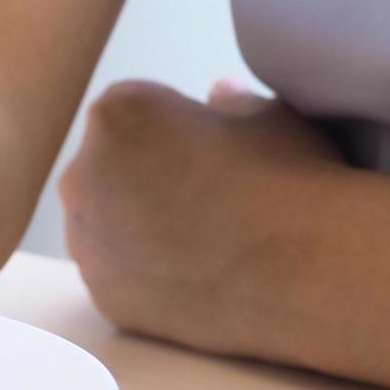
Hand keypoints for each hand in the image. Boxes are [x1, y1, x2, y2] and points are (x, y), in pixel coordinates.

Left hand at [60, 79, 344, 354]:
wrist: (307, 271)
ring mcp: (86, 241)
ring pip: (106, 224)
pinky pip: (117, 277)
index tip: (213, 155)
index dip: (176, 133)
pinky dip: (145, 276)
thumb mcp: (268, 118)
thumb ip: (230, 102)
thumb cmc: (289, 179)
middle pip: (107, 168)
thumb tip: (219, 94)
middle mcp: (82, 174)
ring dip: (138, 227)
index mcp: (118, 112)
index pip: (133, 115)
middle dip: (144, 178)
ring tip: (204, 241)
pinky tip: (194, 275)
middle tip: (207, 200)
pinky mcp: (103, 295)